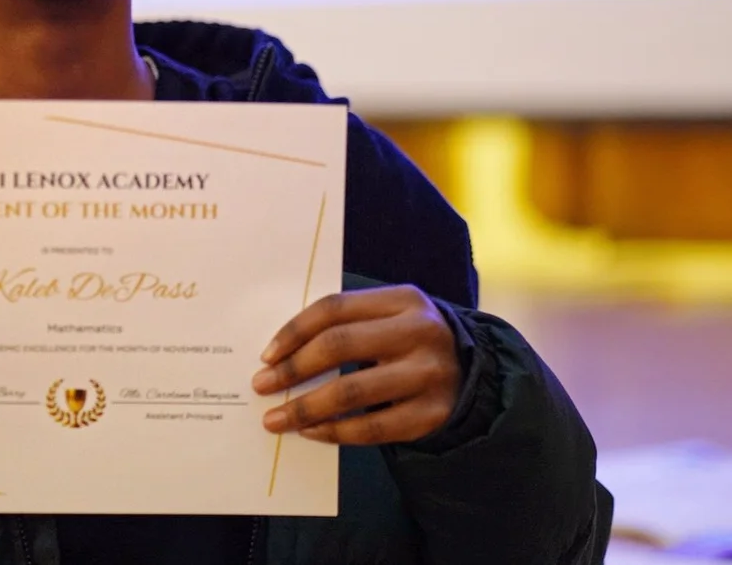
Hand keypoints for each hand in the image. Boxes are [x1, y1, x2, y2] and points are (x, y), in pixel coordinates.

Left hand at [252, 284, 460, 444]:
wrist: (469, 374)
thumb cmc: (408, 342)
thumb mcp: (388, 318)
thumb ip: (346, 325)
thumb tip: (280, 355)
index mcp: (403, 299)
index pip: (334, 308)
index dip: (294, 331)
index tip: (266, 355)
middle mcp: (419, 332)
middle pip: (339, 346)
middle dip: (293, 369)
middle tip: (262, 386)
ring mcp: (429, 374)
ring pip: (352, 392)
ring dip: (305, 408)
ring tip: (276, 418)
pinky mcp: (432, 414)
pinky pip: (372, 427)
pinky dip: (335, 431)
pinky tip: (311, 432)